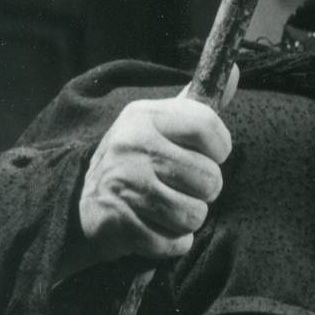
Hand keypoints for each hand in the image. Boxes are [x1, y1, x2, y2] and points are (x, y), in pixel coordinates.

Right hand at [75, 70, 236, 265]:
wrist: (79, 202)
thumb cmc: (137, 162)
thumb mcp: (161, 126)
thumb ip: (198, 107)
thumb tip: (236, 71)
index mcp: (144, 116)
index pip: (209, 126)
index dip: (219, 149)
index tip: (205, 155)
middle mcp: (131, 145)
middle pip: (210, 179)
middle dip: (203, 191)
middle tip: (180, 187)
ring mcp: (122, 183)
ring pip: (194, 214)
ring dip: (188, 219)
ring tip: (166, 207)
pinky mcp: (117, 222)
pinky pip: (174, 243)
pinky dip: (171, 243)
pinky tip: (153, 227)